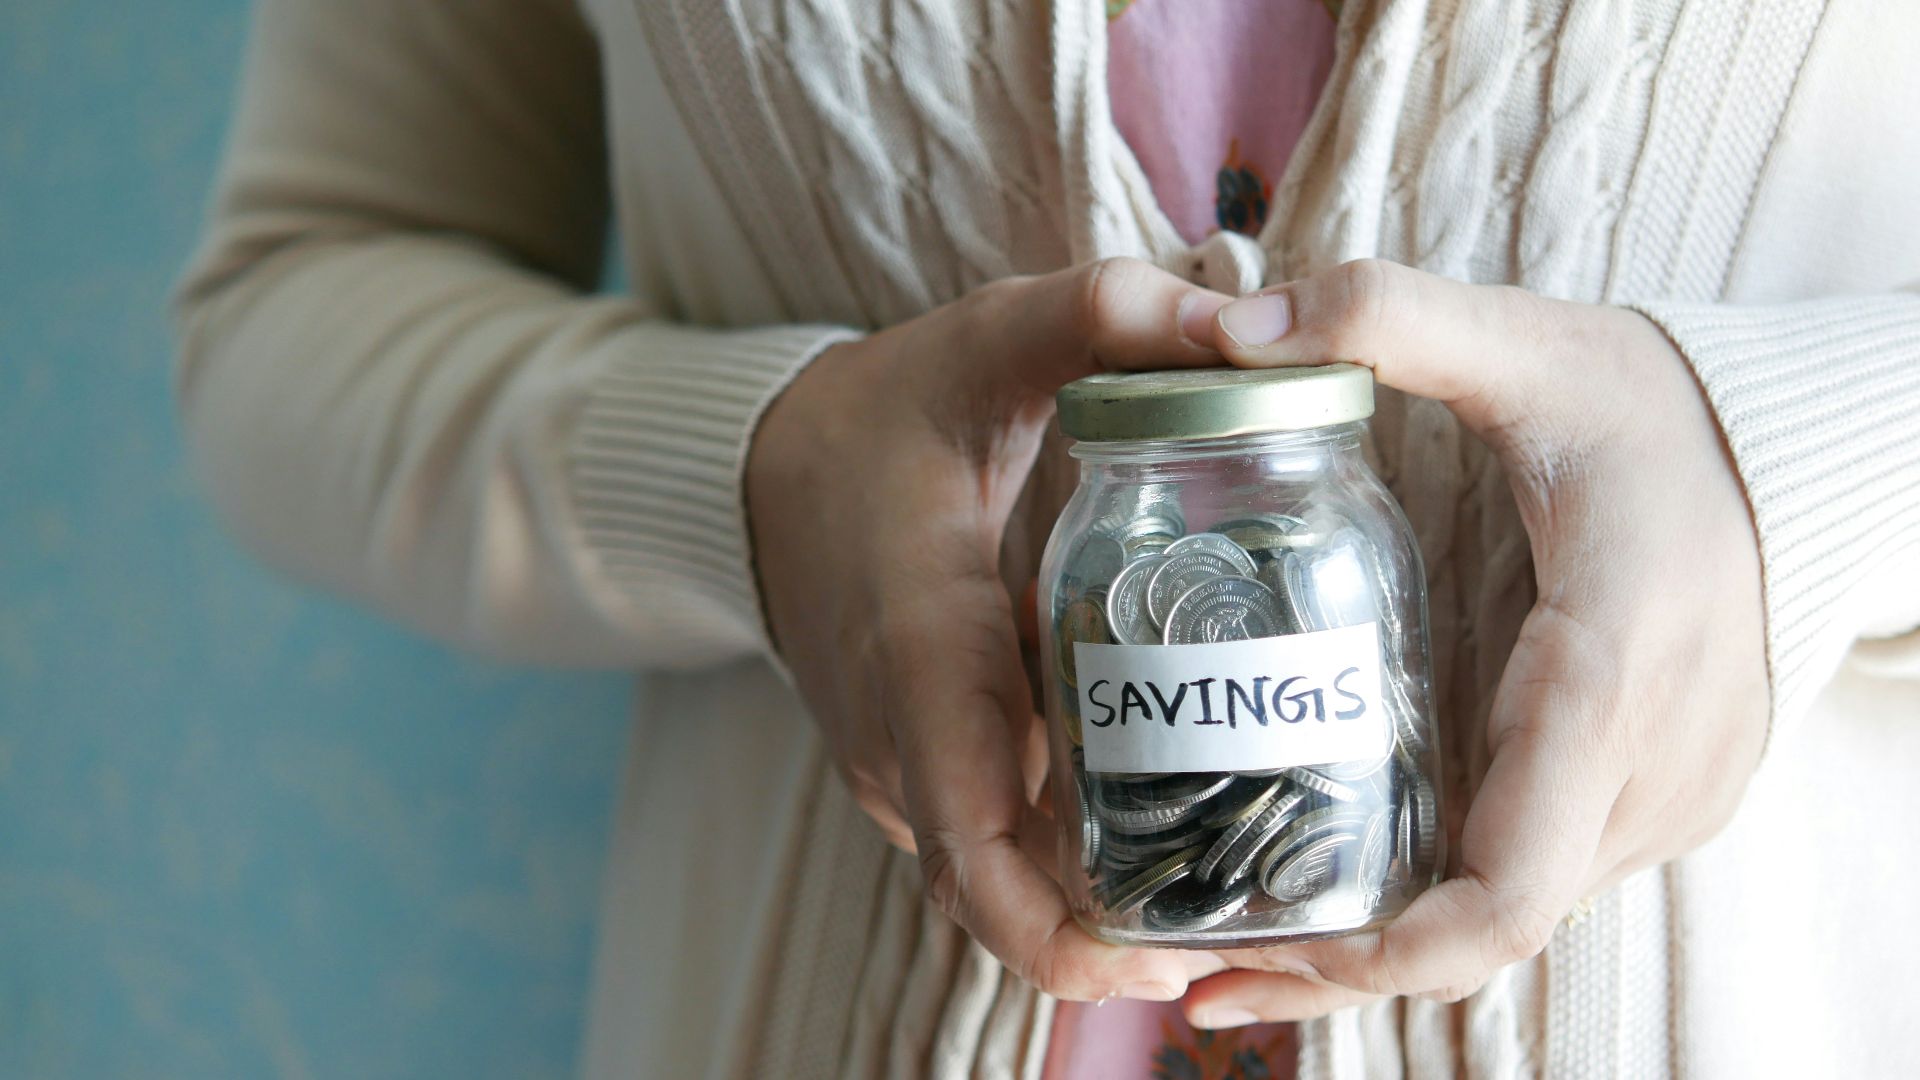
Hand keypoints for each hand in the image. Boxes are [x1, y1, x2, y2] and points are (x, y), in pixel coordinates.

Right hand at [746, 258, 1232, 1001]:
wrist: (761, 469)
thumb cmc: (881, 413)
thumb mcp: (987, 341)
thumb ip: (1103, 316)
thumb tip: (1246, 324)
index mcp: (922, 656)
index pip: (978, 854)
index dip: (1066, 938)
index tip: (1172, 957)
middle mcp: (900, 741)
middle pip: (1005, 899)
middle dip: (1116, 939)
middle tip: (1247, 924)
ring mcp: (897, 766)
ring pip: (1001, 878)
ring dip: (1100, 900)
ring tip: (1235, 878)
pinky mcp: (910, 767)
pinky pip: (991, 839)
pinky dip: (1067, 853)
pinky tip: (1167, 816)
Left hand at [1179, 259, 1768, 1024]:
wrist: (1799, 450)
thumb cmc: (1658, 407)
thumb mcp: (1529, 345)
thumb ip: (1388, 318)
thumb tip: (1228, 322)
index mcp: (1607, 677)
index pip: (1507, 886)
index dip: (1387, 952)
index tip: (1264, 955)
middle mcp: (1647, 772)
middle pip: (1484, 931)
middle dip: (1342, 964)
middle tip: (1192, 971)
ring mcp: (1661, 799)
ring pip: (1507, 920)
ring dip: (1380, 945)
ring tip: (1233, 941)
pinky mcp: (1651, 799)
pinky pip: (1532, 880)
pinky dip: (1436, 905)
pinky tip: (1335, 889)